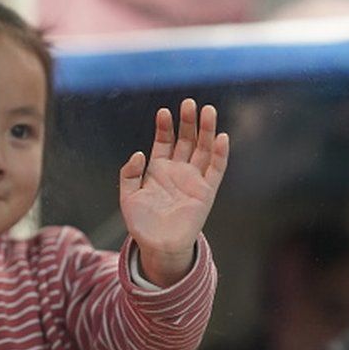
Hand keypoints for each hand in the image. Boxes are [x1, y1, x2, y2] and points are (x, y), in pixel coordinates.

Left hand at [119, 98, 229, 286]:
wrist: (158, 246)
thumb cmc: (142, 224)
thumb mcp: (127, 197)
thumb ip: (129, 174)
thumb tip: (139, 154)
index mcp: (159, 169)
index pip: (165, 141)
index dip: (164, 127)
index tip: (164, 112)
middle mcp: (178, 171)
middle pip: (186, 140)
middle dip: (187, 121)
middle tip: (189, 103)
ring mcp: (194, 180)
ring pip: (203, 149)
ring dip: (206, 130)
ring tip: (207, 110)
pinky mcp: (206, 192)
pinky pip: (216, 169)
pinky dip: (220, 154)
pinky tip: (221, 137)